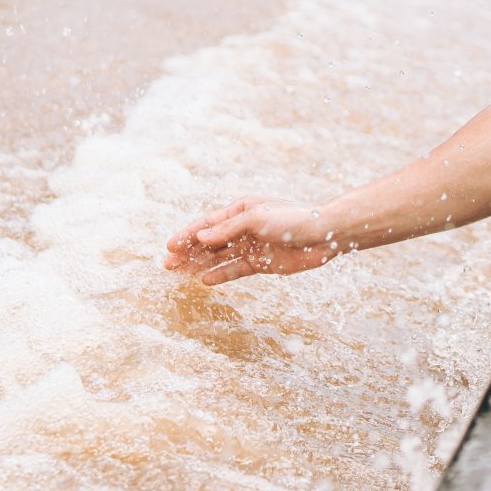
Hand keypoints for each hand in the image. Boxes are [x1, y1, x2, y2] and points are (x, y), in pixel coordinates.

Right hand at [163, 196, 347, 285]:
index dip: (187, 235)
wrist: (323, 235)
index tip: (169, 247)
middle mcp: (244, 227)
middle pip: (210, 242)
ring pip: (219, 257)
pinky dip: (221, 275)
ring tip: (179, 274)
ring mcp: (252, 246)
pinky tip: (205, 281)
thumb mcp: (256, 219)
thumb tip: (200, 237)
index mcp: (241, 210)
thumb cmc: (291, 219)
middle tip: (167, 265)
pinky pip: (236, 269)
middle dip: (188, 252)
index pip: (207, 224)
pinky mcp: (262, 263)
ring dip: (200, 264)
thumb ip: (227, 229)